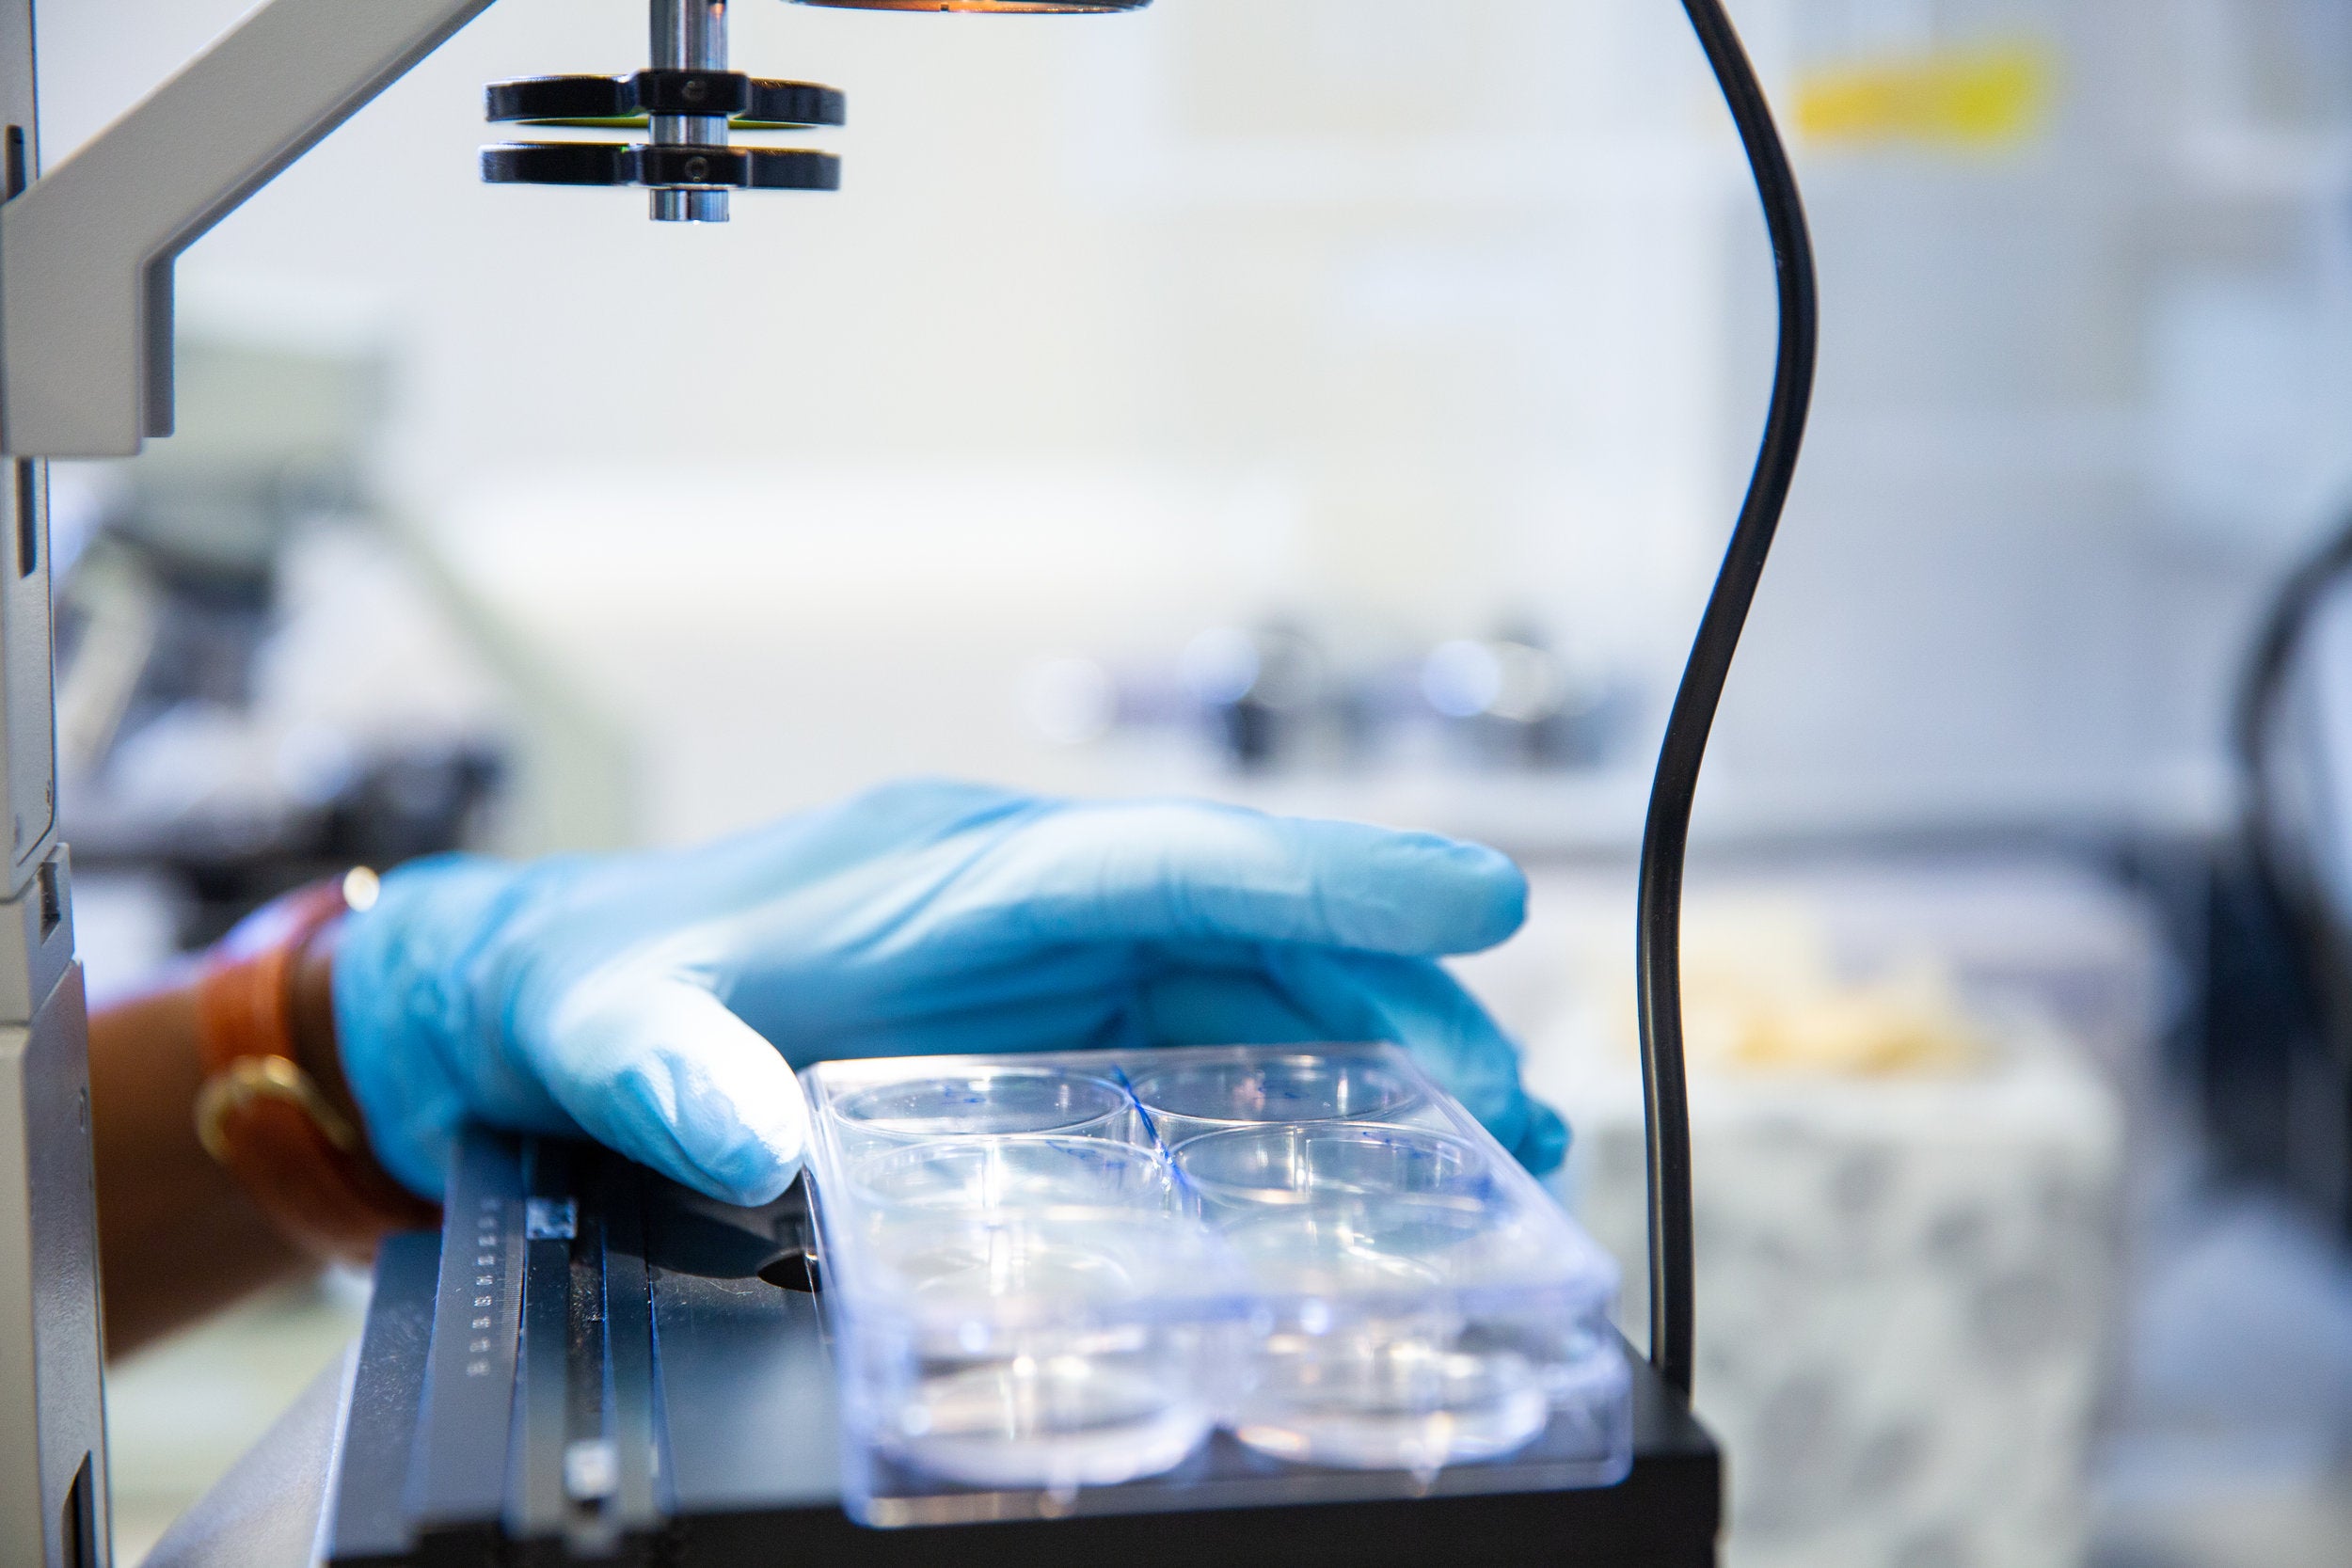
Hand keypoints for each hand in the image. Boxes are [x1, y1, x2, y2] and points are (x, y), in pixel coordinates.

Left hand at [334, 779, 1566, 1204]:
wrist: (563, 982)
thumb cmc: (605, 990)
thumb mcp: (607, 1034)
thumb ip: (670, 1076)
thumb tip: (745, 1139)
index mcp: (959, 873)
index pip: (1170, 859)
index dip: (1327, 874)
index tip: (1472, 896)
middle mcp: (1032, 898)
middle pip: (1252, 922)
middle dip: (1396, 991)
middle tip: (1515, 1103)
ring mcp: (1051, 954)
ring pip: (1255, 978)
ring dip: (1378, 1046)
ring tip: (1496, 1137)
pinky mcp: (1053, 1016)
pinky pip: (1209, 1035)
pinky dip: (1307, 1083)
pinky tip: (1378, 1149)